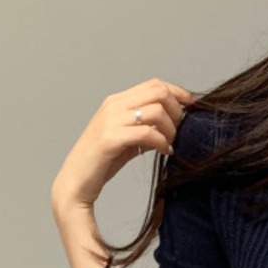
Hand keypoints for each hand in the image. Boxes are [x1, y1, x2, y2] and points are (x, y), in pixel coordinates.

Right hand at [50, 77, 194, 215]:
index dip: (177, 92)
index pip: (154, 84)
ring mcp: (110, 121)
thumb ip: (146, 128)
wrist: (75, 182)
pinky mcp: (110, 138)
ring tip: (170, 144)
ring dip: (171, 129)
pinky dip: (162, 142)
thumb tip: (172, 125)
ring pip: (156, 111)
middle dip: (177, 110)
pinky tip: (164, 152)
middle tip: (180, 130)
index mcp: (116, 102)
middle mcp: (113, 106)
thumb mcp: (127, 140)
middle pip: (158, 92)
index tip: (191, 105)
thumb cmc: (100, 162)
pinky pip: (147, 133)